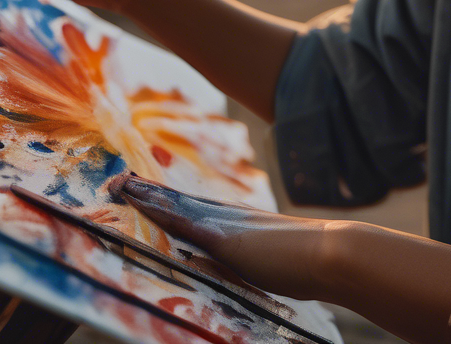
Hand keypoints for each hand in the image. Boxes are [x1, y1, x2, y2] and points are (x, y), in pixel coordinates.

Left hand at [120, 175, 331, 299]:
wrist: (331, 253)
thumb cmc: (311, 265)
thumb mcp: (275, 265)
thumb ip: (255, 263)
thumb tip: (247, 269)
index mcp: (240, 226)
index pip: (196, 211)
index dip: (170, 203)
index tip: (148, 193)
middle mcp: (229, 218)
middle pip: (180, 202)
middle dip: (150, 193)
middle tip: (119, 181)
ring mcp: (226, 225)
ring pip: (176, 206)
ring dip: (146, 196)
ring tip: (119, 184)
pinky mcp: (224, 238)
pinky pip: (182, 220)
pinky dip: (159, 210)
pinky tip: (140, 202)